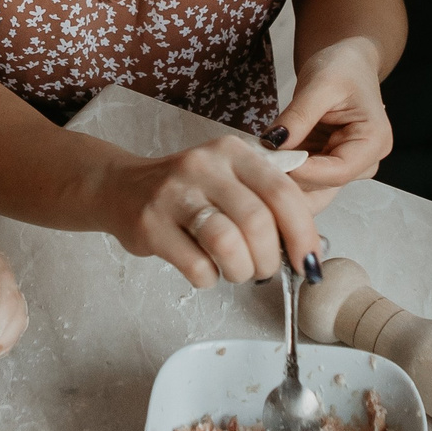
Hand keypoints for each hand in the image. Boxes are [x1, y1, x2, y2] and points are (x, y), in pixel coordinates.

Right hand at [112, 136, 322, 287]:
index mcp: (233, 152)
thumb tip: (309, 248)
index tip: (308, 262)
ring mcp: (174, 194)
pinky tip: (204, 270)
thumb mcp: (232, 180)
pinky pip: (196, 266)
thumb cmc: (189, 191)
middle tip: (262, 270)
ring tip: (234, 271)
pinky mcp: (150, 224)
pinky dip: (209, 279)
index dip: (303, 233)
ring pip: (227, 244)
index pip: (282, 192)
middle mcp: (204, 165)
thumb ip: (271, 203)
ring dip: (240, 270)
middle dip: (268, 259)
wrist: (122, 188)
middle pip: (257, 222)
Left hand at [269, 41, 390, 191]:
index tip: (271, 161)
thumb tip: (274, 145)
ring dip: (286, 176)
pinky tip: (267, 159)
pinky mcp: (331, 164)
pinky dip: (287, 170)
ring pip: (314, 186)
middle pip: (326, 184)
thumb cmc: (342, 67)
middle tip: (257, 162)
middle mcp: (367, 161)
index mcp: (374, 141)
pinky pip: (307, 177)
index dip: (304, 171)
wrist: (347, 64)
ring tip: (259, 159)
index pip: (339, 171)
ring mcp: (349, 166)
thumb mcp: (319, 84)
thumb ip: (298, 116)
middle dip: (291, 176)